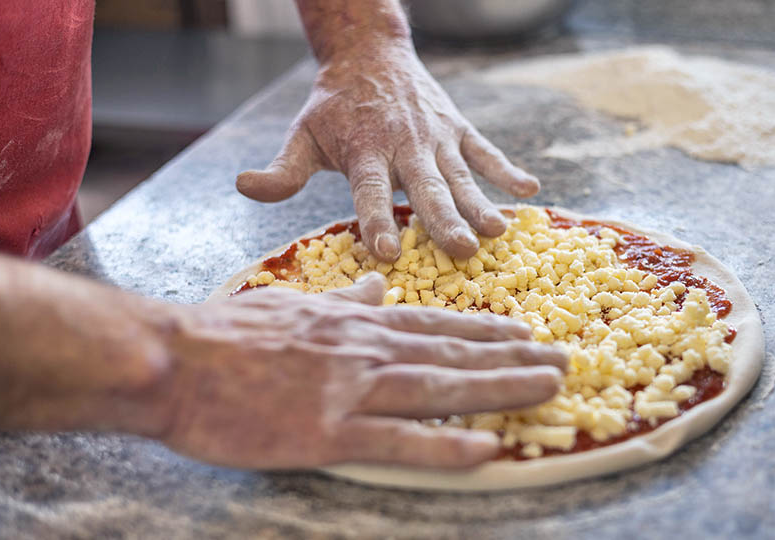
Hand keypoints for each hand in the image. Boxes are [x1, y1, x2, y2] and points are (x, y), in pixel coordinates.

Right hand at [153, 274, 565, 468]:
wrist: (174, 358)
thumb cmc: (231, 335)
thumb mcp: (295, 305)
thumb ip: (343, 298)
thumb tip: (375, 283)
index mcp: (356, 322)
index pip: (436, 324)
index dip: (487, 331)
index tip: (527, 334)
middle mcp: (365, 350)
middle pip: (453, 352)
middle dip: (513, 357)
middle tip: (563, 361)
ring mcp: (349, 390)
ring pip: (440, 387)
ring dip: (500, 388)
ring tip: (548, 389)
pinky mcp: (327, 432)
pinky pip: (398, 441)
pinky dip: (445, 444)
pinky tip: (486, 447)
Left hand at [236, 43, 540, 261]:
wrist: (370, 54)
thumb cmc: (333, 107)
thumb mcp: (303, 135)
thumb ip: (282, 170)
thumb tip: (243, 187)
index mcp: (364, 151)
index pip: (370, 191)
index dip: (376, 220)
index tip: (385, 251)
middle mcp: (404, 145)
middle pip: (425, 188)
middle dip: (443, 219)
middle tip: (462, 250)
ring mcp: (435, 137)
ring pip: (460, 175)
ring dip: (481, 203)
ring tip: (500, 232)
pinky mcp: (457, 129)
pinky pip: (485, 150)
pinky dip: (507, 169)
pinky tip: (531, 190)